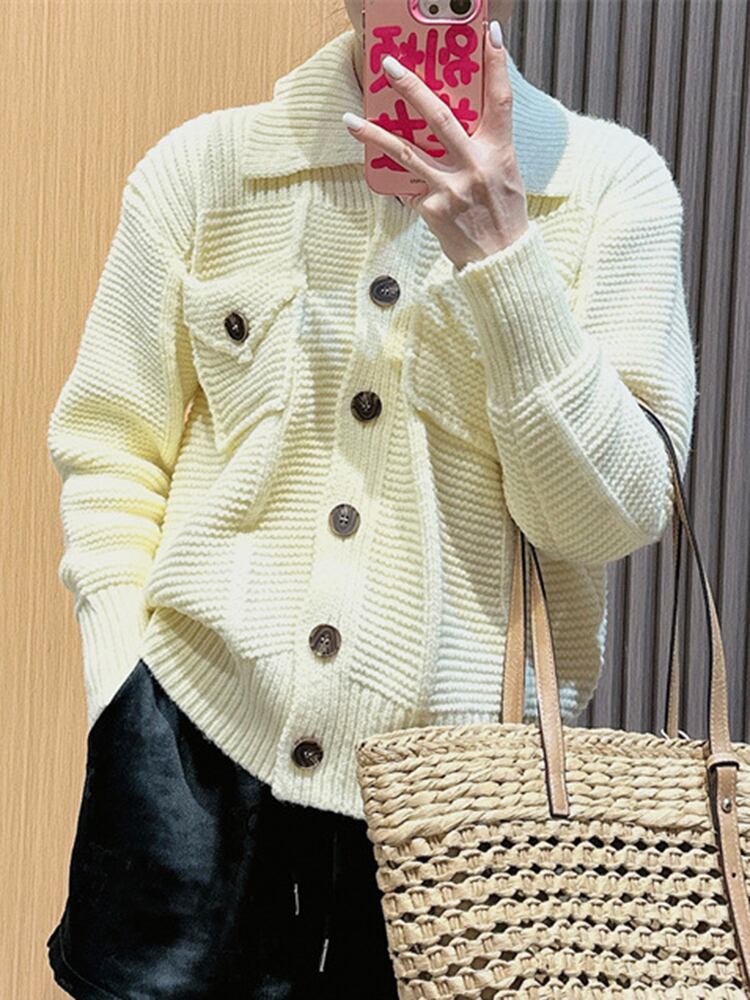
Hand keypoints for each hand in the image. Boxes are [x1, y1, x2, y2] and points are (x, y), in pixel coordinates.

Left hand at [342, 20, 528, 270]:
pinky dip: (391, 175)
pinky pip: (406, 184)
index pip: (500, 99)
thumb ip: (482, 146)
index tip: (489, 33)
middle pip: (440, 116)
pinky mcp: (433, 208)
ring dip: (374, 134)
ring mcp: (452, 188)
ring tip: (350, 120)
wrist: (500, 262)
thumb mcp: (504, 175)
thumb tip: (454, 120)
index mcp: (500, 152)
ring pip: (407, 151)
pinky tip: (373, 165)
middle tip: (389, 66)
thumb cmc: (502, 216)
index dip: (497, 64)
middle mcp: (476, 166)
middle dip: (412, 88)